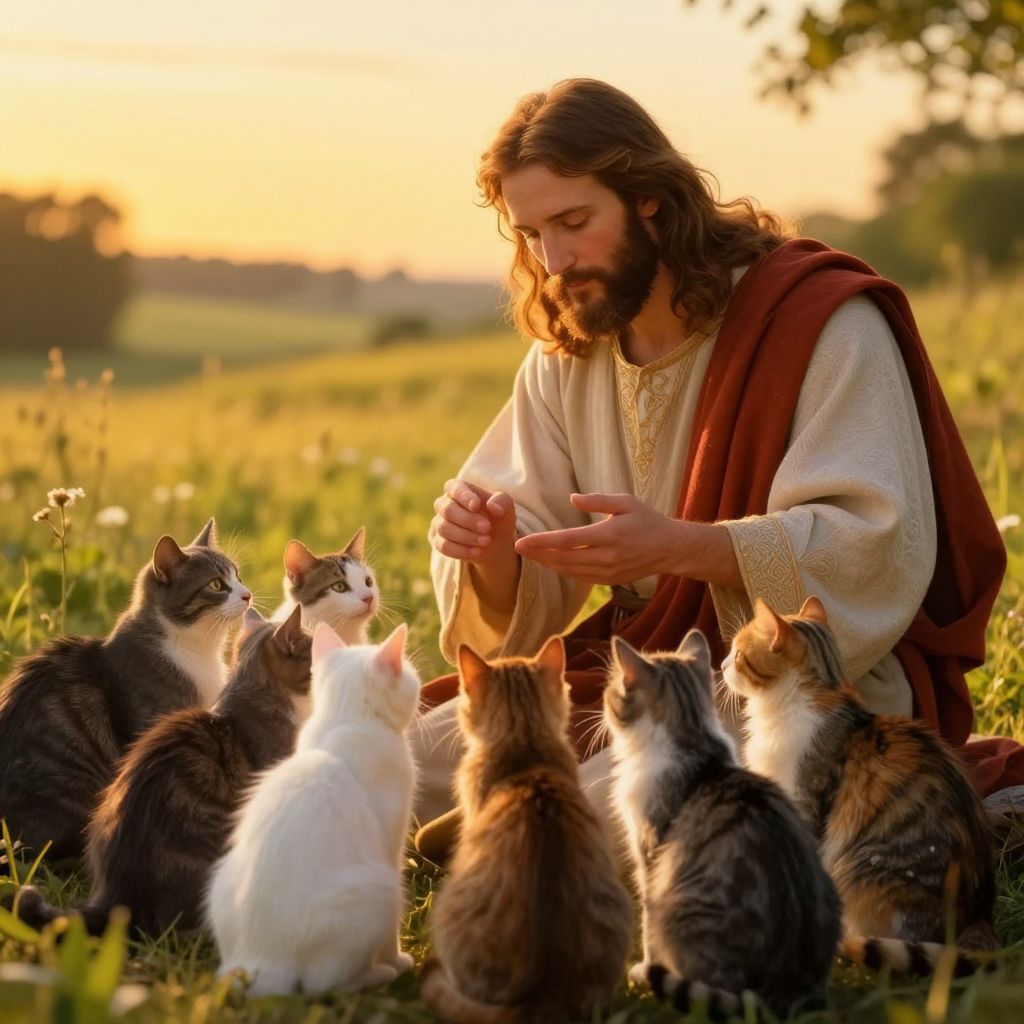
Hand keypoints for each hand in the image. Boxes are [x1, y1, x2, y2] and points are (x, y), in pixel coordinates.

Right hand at [428, 478, 517, 565]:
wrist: (495, 541)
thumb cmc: (498, 517)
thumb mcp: (506, 507)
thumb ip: (501, 502)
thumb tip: (492, 507)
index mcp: (458, 488)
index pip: (454, 488)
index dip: (464, 497)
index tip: (476, 505)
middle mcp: (443, 504)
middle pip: (448, 510)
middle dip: (468, 520)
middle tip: (487, 528)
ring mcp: (438, 523)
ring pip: (444, 529)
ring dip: (467, 536)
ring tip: (486, 541)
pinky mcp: (438, 541)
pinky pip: (443, 546)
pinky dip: (461, 550)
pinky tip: (478, 551)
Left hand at [513, 492, 685, 584]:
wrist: (670, 549)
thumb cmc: (647, 520)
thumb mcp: (625, 502)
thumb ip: (597, 500)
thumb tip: (572, 499)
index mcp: (609, 535)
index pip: (567, 540)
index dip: (542, 542)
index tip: (521, 541)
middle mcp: (607, 557)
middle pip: (563, 559)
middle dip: (538, 555)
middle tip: (519, 548)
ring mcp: (608, 572)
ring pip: (569, 571)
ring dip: (548, 564)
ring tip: (530, 556)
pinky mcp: (610, 581)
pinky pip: (580, 578)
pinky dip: (563, 571)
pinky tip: (552, 563)